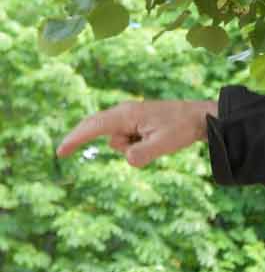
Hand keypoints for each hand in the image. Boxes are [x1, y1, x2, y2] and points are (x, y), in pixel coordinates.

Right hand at [56, 97, 216, 167]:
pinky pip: (126, 139)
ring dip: (129, 148)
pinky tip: (153, 141)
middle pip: (95, 127)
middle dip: (83, 139)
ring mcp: (129, 117)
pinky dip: (135, 146)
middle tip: (63, 153)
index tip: (61, 150)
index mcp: (127, 115)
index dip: (76, 139)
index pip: (94, 127)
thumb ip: (144, 153)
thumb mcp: (164, 145)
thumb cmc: (182, 128)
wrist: (198, 117)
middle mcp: (124, 112)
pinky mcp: (136, 122)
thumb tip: (127, 159)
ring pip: (116, 140)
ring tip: (154, 141)